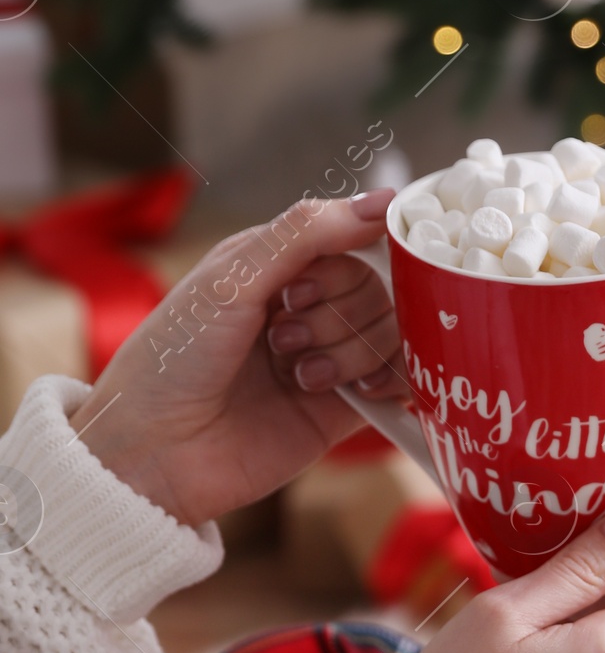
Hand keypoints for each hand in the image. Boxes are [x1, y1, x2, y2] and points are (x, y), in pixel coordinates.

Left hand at [68, 192, 405, 529]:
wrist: (157, 451)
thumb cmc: (173, 358)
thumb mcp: (232, 277)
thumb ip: (307, 234)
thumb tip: (384, 202)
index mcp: (277, 265)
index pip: (353, 239)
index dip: (345, 259)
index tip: (303, 288)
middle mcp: (309, 308)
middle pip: (378, 287)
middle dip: (336, 313)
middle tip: (281, 337)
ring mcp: (330, 358)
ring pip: (391, 332)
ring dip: (348, 350)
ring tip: (296, 375)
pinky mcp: (346, 410)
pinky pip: (400, 381)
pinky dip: (387, 380)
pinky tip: (348, 391)